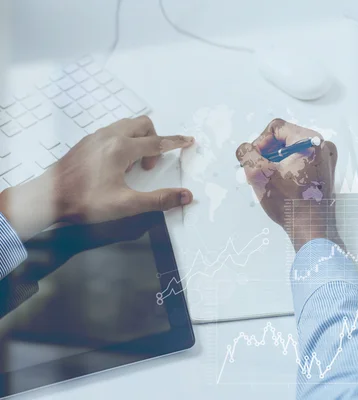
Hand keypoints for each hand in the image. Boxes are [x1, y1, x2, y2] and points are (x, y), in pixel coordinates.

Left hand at [0, 116, 194, 239]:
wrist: (47, 199)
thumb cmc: (85, 201)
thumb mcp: (126, 204)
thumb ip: (159, 200)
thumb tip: (185, 196)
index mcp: (121, 148)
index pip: (157, 142)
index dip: (175, 142)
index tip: (188, 140)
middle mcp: (109, 136)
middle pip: (142, 125)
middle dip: (154, 140)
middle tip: (150, 166)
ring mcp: (95, 137)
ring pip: (126, 126)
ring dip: (138, 141)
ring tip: (133, 166)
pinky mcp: (85, 142)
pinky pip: (112, 132)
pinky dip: (123, 142)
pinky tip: (116, 166)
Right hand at [236, 119, 338, 250]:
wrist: (312, 230)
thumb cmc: (287, 202)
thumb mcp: (258, 175)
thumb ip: (247, 154)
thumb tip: (248, 149)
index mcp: (310, 140)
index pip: (276, 128)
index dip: (259, 143)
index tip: (255, 162)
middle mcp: (322, 145)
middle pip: (284, 139)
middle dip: (268, 154)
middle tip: (259, 173)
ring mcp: (327, 159)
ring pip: (292, 151)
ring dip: (277, 162)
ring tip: (269, 181)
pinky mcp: (326, 172)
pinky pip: (302, 161)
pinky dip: (289, 169)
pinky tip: (283, 185)